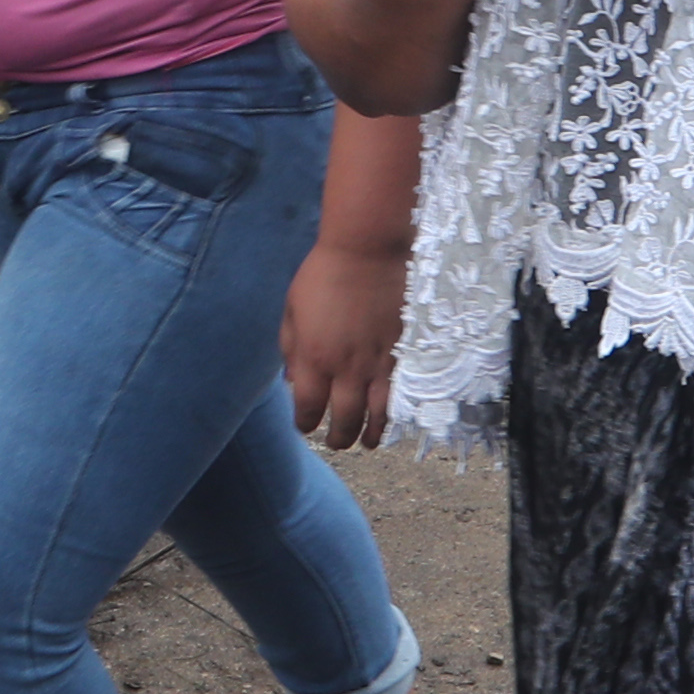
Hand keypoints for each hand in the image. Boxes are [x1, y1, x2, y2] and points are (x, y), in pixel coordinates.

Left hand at [283, 241, 409, 448]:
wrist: (367, 250)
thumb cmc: (322, 274)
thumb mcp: (292, 309)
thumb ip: (290, 349)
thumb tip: (292, 381)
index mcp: (314, 358)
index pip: (308, 409)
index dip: (306, 424)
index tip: (306, 426)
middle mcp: (346, 369)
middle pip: (344, 421)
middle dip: (338, 438)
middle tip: (337, 442)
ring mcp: (378, 363)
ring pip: (377, 416)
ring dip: (370, 435)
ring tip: (366, 443)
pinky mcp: (403, 353)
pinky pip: (401, 394)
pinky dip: (395, 413)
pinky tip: (391, 418)